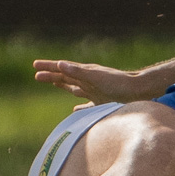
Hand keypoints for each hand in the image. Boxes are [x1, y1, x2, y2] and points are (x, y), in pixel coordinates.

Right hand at [33, 58, 150, 103]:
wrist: (139, 92)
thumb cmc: (118, 84)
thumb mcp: (96, 77)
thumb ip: (78, 72)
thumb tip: (60, 64)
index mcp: (85, 73)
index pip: (62, 69)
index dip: (48, 67)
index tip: (35, 65)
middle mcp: (89, 81)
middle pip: (65, 77)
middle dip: (51, 76)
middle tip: (36, 75)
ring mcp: (95, 91)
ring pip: (74, 88)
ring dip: (63, 85)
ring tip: (54, 83)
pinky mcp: (103, 102)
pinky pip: (87, 105)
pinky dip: (79, 108)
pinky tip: (76, 111)